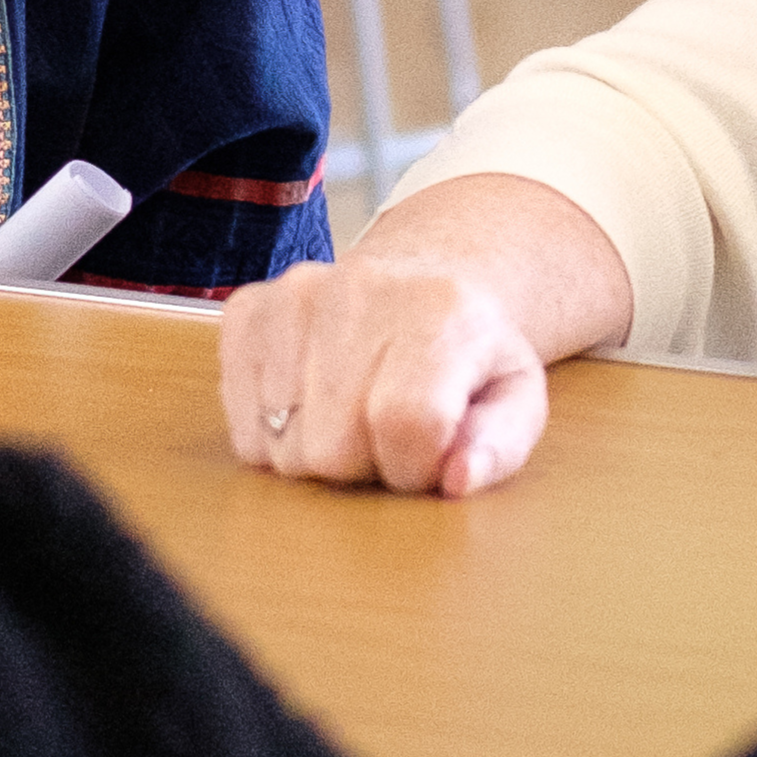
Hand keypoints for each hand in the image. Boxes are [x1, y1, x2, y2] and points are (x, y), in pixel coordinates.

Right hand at [218, 258, 549, 494]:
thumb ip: (500, 444)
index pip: (406, 424)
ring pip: (282, 444)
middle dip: (364, 464)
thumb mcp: (514, 396)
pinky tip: (312, 404)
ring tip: (352, 414)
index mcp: (440, 311)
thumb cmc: (467, 353)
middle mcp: (360, 290)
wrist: (422, 279)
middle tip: (386, 430)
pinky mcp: (247, 312)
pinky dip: (275, 437)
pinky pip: (241, 428)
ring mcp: (294, 296)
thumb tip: (457, 477)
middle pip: (333, 447)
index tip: (426, 453)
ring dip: (318, 453)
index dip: (414, 466)